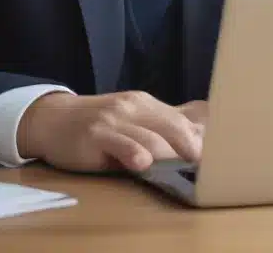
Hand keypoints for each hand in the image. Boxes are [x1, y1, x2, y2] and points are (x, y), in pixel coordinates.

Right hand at [17, 91, 203, 172]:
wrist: (53, 118)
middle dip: (193, 147)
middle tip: (209, 167)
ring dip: (168, 155)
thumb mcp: (132, 120)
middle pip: (173, 126)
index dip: (202, 140)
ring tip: (185, 169)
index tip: (220, 157)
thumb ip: (163, 127)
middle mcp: (133, 107)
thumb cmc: (99, 125)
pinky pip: (120, 143)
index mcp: (146, 104)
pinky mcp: (95, 134)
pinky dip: (133, 153)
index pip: (182, 121)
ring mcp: (114, 119)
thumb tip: (203, 133)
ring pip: (150, 137)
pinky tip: (142, 164)